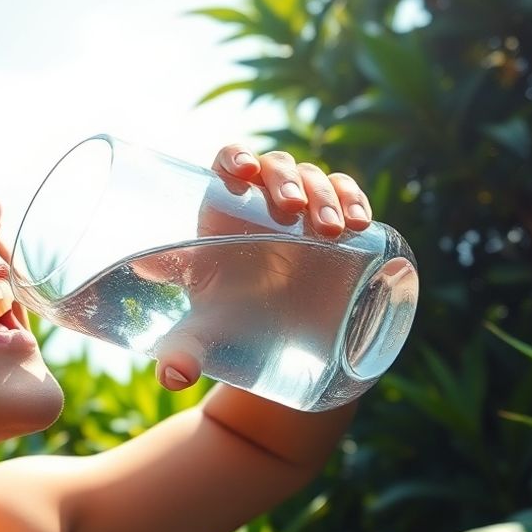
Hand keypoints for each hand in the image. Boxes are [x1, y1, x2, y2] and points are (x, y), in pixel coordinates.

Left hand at [154, 146, 373, 390]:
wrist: (279, 342)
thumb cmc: (230, 318)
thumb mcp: (204, 331)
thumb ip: (183, 349)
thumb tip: (171, 376)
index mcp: (223, 209)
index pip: (228, 161)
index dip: (235, 156)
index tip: (243, 173)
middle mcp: (263, 201)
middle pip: (275, 166)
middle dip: (287, 180)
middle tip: (294, 212)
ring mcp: (304, 210)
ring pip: (316, 178)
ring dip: (326, 193)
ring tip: (332, 230)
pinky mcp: (337, 227)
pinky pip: (349, 197)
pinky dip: (355, 200)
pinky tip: (360, 222)